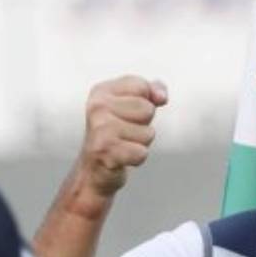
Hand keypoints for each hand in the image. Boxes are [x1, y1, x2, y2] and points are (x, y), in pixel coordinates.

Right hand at [77, 75, 168, 204]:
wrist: (94, 170)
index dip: (146, 102)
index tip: (128, 114)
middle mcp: (97, 107)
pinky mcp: (105, 151)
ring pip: (148, 133)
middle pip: (147, 110)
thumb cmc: (118, 133)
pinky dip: (137, 158)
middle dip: (144, 125)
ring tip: (123, 145)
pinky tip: (122, 158)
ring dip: (141, 143)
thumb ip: (151, 91)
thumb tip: (162, 97)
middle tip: (124, 133)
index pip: (142, 87)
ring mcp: (100, 129)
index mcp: (102, 91)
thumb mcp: (132, 105)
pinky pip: (142, 153)